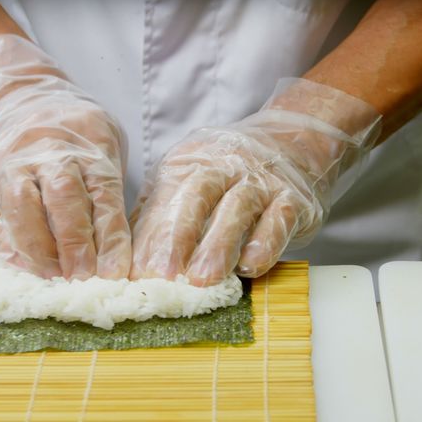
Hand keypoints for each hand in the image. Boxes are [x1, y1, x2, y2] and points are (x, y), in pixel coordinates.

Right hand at [0, 35, 129, 279]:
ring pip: (23, 209)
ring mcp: (12, 166)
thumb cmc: (73, 132)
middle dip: (74, 245)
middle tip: (84, 279)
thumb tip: (114, 253)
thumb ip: (108, 191)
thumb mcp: (104, 145)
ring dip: (39, 251)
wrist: (17, 98)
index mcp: (87, 144)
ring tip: (53, 280)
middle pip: (63, 199)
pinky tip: (24, 271)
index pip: (103, 195)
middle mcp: (48, 153)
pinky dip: (10, 248)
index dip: (109, 237)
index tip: (115, 271)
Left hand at [129, 78, 380, 285]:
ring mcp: (262, 179)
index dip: (149, 237)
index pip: (165, 198)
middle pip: (197, 194)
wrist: (292, 141)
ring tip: (203, 280)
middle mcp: (225, 164)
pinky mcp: (293, 198)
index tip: (136, 274)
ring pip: (238, 207)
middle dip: (178, 236)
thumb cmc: (231, 175)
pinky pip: (278, 220)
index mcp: (190, 161)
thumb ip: (162, 216)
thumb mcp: (191, 181)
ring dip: (219, 245)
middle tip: (163, 276)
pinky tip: (250, 267)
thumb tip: (129, 263)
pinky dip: (264, 244)